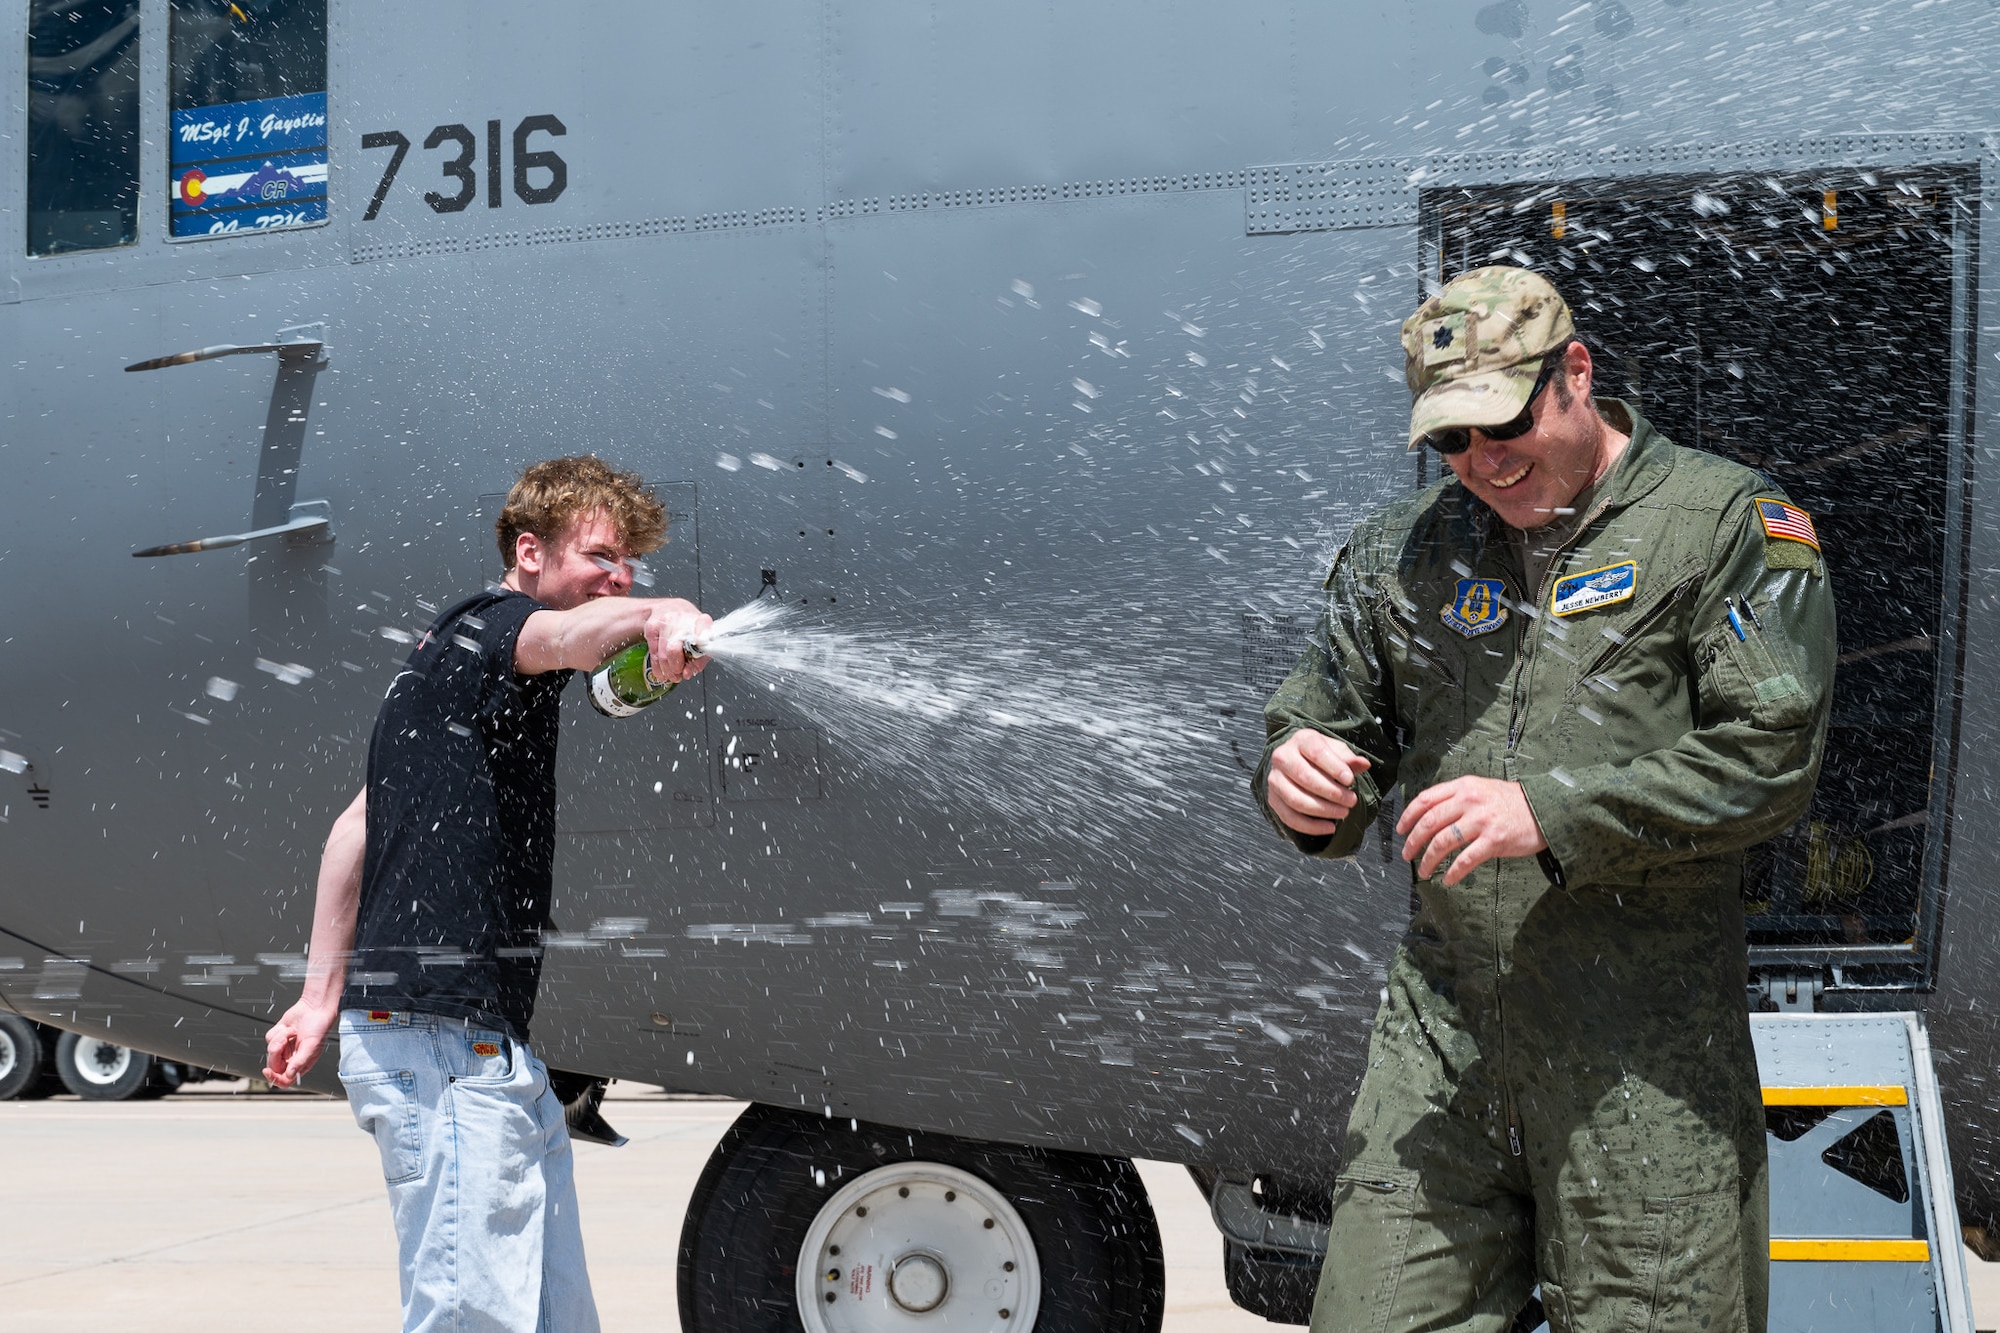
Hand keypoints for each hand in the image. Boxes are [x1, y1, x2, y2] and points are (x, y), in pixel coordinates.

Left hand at [263, 999, 337, 1088]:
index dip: (275, 1078)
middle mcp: (291, 1058)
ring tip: (292, 1032)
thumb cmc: (319, 1027)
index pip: (284, 1080)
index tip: (268, 1072)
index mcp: (301, 1064)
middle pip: (274, 1066)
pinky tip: (288, 1028)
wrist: (315, 1008)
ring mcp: (284, 1048)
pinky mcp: (278, 1037)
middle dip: (277, 1053)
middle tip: (284, 1042)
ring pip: (270, 1051)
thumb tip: (290, 1075)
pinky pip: (269, 1038)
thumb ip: (300, 1062)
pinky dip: (278, 1031)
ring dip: (280, 1039)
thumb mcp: (311, 1046)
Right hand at [644, 599, 713, 683]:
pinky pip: (654, 653)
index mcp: (700, 620)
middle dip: (676, 667)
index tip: (699, 644)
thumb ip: (700, 658)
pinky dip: (658, 667)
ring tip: (672, 675)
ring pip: (663, 655)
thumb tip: (688, 672)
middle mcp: (682, 618)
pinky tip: (662, 671)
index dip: (701, 636)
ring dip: (668, 670)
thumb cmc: (688, 628)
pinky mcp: (651, 627)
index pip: (703, 626)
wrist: (666, 609)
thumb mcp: (700, 639)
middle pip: (675, 649)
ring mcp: (665, 621)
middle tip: (679, 673)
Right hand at [1266, 730, 1372, 836]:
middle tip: (1351, 800)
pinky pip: (1289, 817)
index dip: (1334, 767)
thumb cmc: (1321, 757)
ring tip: (1343, 812)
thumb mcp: (1337, 752)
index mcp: (1301, 740)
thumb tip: (1364, 764)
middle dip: (1331, 792)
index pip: (1316, 752)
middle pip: (1305, 777)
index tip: (1350, 780)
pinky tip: (1330, 827)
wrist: (1298, 761)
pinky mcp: (1273, 799)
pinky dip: (1311, 826)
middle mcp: (1282, 757)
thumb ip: (1349, 759)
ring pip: (1296, 799)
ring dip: (1322, 810)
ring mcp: (1275, 779)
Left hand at [1396, 776, 1547, 885]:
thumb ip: (1456, 796)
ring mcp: (1481, 821)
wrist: (1544, 808)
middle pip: (1430, 822)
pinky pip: (1465, 860)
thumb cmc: (1510, 801)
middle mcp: (1469, 801)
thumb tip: (1429, 813)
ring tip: (1423, 870)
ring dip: (1428, 859)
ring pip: (1443, 842)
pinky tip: (1447, 879)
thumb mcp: (1481, 788)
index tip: (1400, 830)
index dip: (1408, 816)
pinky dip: (1453, 872)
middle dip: (1413, 841)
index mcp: (1463, 787)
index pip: (1426, 799)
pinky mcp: (1494, 841)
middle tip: (1406, 854)